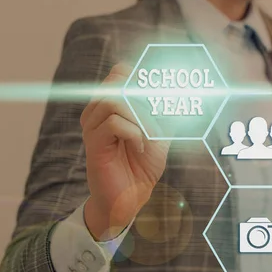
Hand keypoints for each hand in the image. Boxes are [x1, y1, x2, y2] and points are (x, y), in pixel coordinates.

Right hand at [81, 64, 169, 240]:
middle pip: (116, 82)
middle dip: (144, 99)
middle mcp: (97, 112)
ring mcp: (92, 127)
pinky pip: (113, 123)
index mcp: (110, 105)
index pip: (120, 73)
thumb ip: (164, 114)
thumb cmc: (142, 167)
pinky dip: (134, 133)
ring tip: (149, 137)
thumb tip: (178, 91)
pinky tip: (140, 148)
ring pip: (114, 101)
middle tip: (156, 121)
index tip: (161, 96)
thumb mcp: (160, 135)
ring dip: (140, 118)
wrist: (130, 199)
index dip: (141, 79)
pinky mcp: (94, 144)